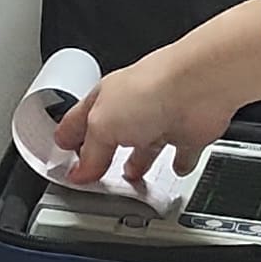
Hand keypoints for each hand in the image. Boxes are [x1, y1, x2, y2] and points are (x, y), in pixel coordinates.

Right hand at [54, 0, 260, 189]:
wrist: (199, 85)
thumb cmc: (151, 89)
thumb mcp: (103, 126)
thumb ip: (91, 154)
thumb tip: (80, 172)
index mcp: (106, 98)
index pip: (79, 119)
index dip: (68, 135)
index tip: (61, 150)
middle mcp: (134, 106)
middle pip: (114, 133)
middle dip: (103, 153)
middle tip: (93, 170)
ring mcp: (162, 118)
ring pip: (147, 144)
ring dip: (139, 160)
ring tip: (131, 175)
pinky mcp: (189, 132)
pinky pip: (184, 151)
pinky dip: (180, 161)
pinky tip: (176, 168)